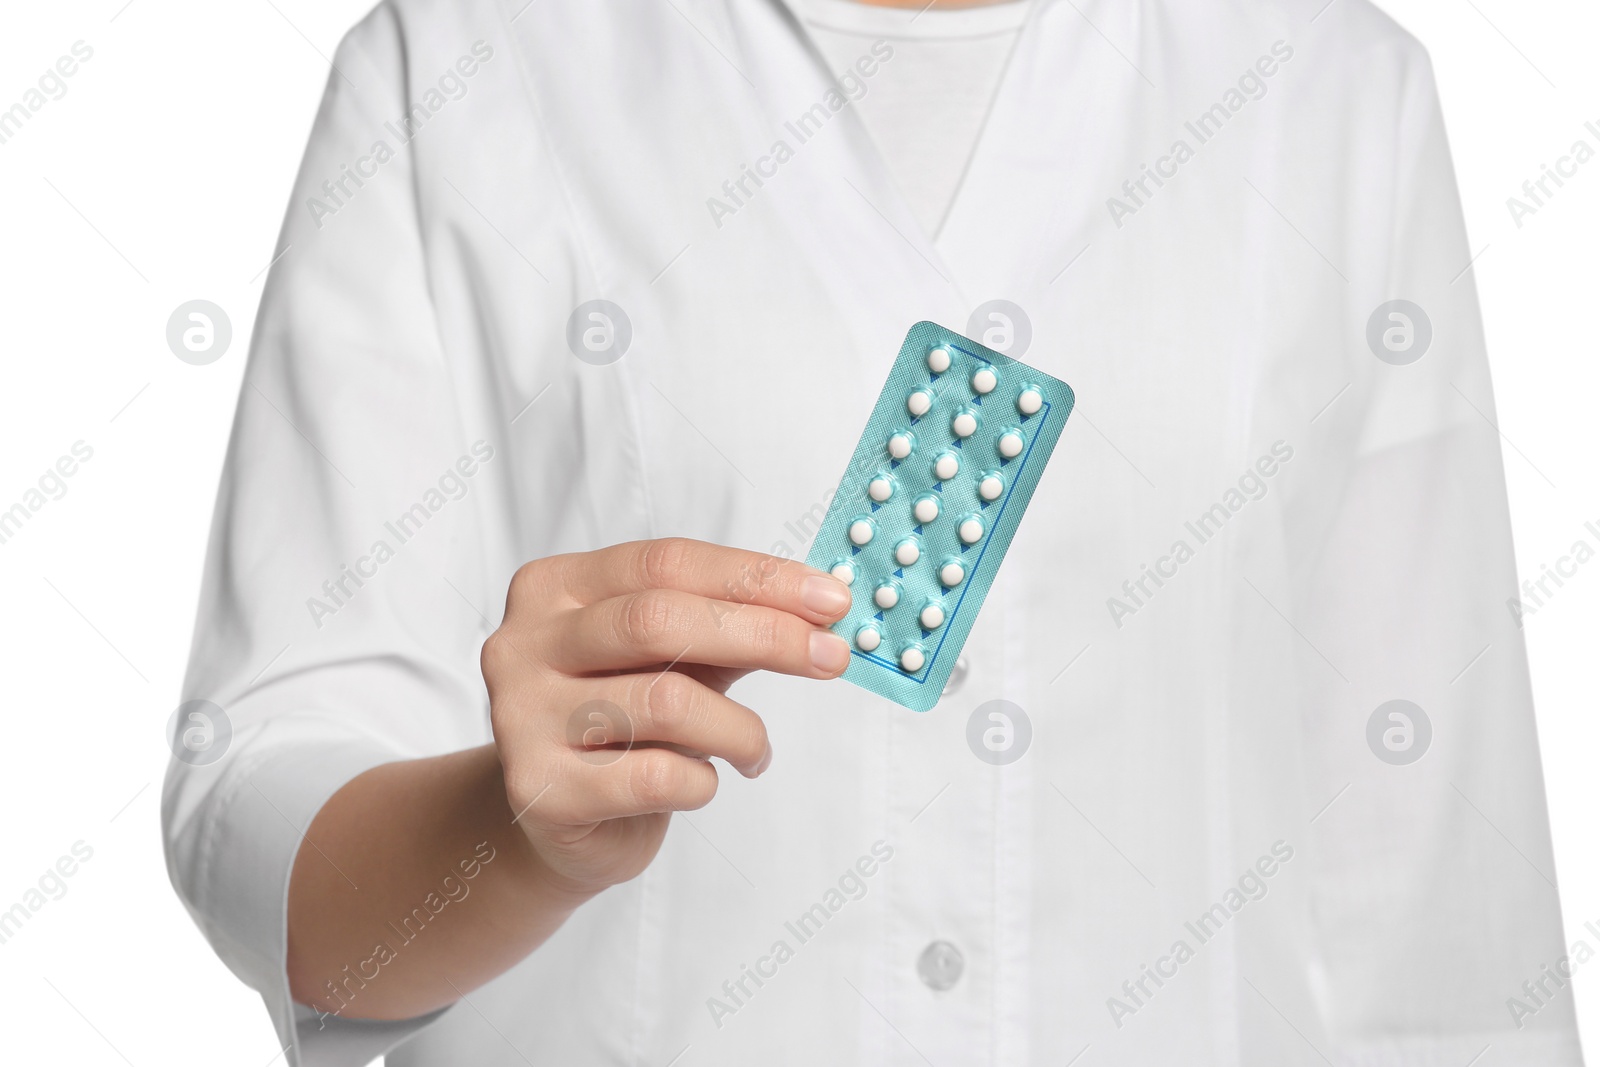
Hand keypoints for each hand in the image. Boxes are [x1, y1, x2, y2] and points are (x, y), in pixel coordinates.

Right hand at [481, 538, 851, 895]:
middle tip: (830, 658)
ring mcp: (522, 717)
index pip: (666, 563)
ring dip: (740, 729)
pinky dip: (705, 782)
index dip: (756, 577)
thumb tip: (819, 607)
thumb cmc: (623, 722)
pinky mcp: (539, 790)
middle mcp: (523, 643)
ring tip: (756, 750)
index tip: (830, 599)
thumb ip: (729, 625)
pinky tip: (705, 783)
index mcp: (554, 587)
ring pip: (665, 702)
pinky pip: (656, 777)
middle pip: (658, 620)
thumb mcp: (673, 658)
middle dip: (763, 634)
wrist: (553, 819)